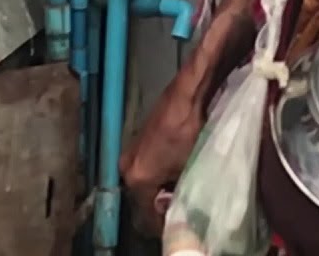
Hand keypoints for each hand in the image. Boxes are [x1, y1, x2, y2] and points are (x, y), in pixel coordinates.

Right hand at [119, 73, 205, 234]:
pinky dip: (160, 171)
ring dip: (160, 187)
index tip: (175, 224)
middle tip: (182, 207)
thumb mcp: (190, 167)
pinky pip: (148, 166)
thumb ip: (181, 193)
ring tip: (181, 188)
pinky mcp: (139, 139)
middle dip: (161, 203)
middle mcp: (127, 165)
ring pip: (146, 181)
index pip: (145, 213)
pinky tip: (178, 169)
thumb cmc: (191, 129)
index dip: (162, 222)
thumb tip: (177, 208)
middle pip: (142, 197)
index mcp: (137, 176)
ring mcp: (131, 151)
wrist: (188, 93)